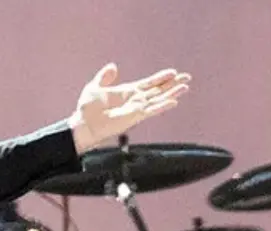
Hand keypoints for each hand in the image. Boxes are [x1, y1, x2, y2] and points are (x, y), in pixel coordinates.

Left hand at [68, 63, 190, 153]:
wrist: (83, 124)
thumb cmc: (87, 109)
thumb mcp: (95, 87)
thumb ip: (105, 77)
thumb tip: (113, 66)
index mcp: (127, 92)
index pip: (148, 83)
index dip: (161, 78)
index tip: (173, 72)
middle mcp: (135, 100)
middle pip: (158, 90)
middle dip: (172, 84)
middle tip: (187, 77)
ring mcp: (136, 108)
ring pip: (158, 99)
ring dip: (172, 93)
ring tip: (185, 87)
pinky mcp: (134, 117)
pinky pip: (151, 110)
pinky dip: (162, 106)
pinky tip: (173, 101)